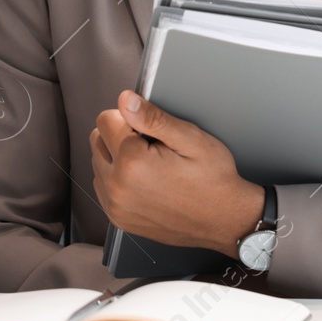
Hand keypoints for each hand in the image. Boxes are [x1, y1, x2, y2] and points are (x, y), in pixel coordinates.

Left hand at [90, 91, 264, 255]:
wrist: (224, 220)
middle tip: (152, 147)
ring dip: (116, 158)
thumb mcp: (190, 139)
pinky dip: (117, 179)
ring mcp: (116, 206)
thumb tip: (125, 100)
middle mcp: (118, 186)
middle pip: (97, 139)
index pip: (106, 119)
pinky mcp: (118, 218)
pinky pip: (102, 187)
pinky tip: (143, 181)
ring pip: (98, 163)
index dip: (131, 118)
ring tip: (150, 166)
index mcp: (133, 162)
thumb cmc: (213, 180)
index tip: (151, 131)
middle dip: (119, 136)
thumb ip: (153, 118)